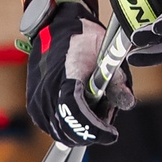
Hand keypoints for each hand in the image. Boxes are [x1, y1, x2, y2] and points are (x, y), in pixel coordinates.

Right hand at [21, 0, 131, 146]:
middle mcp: (46, 92)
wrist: (57, 28)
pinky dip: (68, 126)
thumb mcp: (106, 55)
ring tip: (96, 113)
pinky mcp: (34, 105)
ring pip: (60, 133)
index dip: (94, 129)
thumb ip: (117, 82)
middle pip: (67, 131)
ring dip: (79, 131)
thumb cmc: (83, 39)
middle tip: (108, 125)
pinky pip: (52, 126)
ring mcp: (37, 100)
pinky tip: (82, 112)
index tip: (112, 134)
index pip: (74, 116)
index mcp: (64, 77)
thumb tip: (128, 103)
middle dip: (90, 133)